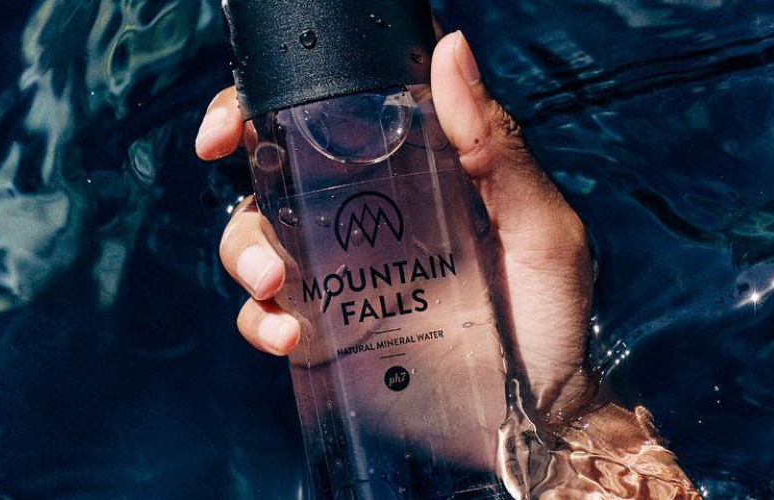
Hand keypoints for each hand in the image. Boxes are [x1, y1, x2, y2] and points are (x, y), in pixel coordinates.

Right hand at [197, 31, 596, 421]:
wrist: (539, 419)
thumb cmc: (551, 314)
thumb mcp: (538, 226)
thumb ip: (496, 146)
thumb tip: (451, 47)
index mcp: (411, 168)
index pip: (337, 108)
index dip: (279, 92)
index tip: (246, 104)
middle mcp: (364, 210)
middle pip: (277, 163)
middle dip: (239, 153)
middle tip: (222, 155)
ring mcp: (338, 271)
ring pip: (256, 236)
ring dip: (243, 248)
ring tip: (272, 281)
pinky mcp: (324, 332)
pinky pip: (266, 314)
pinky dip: (259, 320)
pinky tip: (288, 336)